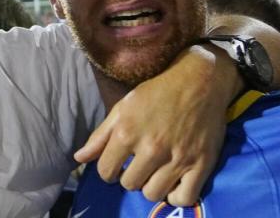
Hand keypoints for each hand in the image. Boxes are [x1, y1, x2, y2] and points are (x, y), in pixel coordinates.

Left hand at [75, 45, 228, 204]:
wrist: (199, 82)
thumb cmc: (157, 92)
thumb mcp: (123, 107)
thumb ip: (100, 136)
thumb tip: (78, 158)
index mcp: (127, 133)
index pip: (106, 171)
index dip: (108, 170)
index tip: (117, 164)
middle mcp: (151, 149)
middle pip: (129, 184)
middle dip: (130, 176)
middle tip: (138, 165)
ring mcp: (177, 159)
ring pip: (153, 194)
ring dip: (151, 186)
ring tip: (155, 173)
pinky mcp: (201, 164)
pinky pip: (184, 197)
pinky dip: (176, 195)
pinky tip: (173, 183)